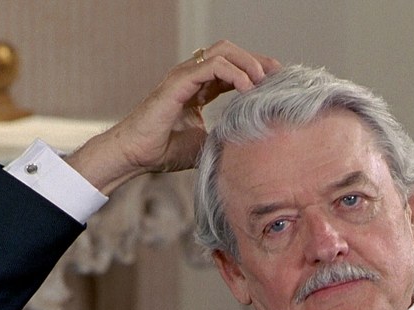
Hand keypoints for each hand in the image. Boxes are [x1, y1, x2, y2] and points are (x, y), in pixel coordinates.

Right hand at [67, 40, 280, 193]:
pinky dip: (234, 72)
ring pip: (223, 51)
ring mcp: (184, 76)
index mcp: (198, 88)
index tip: (278, 84)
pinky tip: (247, 88)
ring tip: (264, 81)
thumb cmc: (163, 151)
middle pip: (231, 51)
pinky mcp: (178, 81)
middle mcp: (191, 77)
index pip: (233, 68)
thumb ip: (224, 136)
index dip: (256, 71)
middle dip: (257, 60)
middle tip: (277, 77)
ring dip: (248, 62)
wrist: (135, 155)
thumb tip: (250, 146)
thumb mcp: (205, 143)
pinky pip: (211, 65)